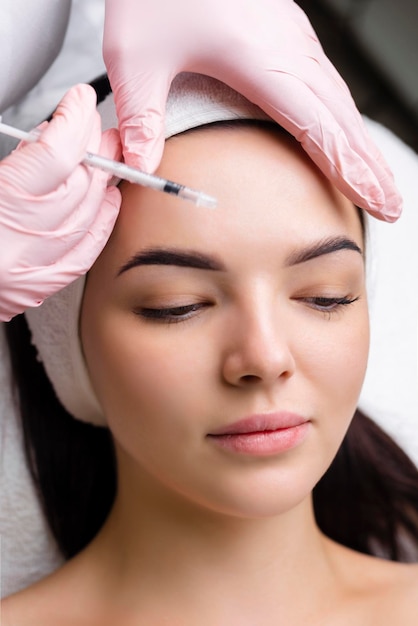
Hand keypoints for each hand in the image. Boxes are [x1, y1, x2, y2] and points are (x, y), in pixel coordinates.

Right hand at [0, 84, 121, 320]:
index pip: (56, 157)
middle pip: (78, 185)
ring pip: (87, 217)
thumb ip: (11, 160)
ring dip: (101, 180)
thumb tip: (44, 137)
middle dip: (92, 146)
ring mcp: (29, 270)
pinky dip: (100, 223)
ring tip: (105, 155)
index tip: (79, 101)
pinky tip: (107, 202)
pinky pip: (83, 253)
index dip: (75, 122)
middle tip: (95, 124)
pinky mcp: (35, 287)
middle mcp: (16, 244)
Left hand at [103, 0, 400, 221]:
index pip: (318, 128)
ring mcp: (292, 40)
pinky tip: (343, 135)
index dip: (349, 171)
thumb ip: (142, 117)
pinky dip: (342, 119)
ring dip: (361, 145)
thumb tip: (142, 167)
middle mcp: (288, 51)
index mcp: (260, 60)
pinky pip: (326, 84)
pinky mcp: (286, 34)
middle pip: (342, 120)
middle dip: (370, 167)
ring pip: (340, 101)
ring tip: (378, 181)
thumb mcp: (134, 55)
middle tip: (390, 206)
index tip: (376, 203)